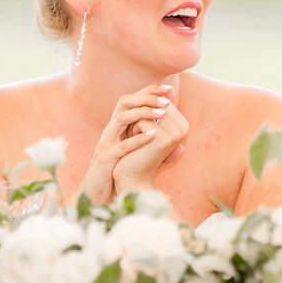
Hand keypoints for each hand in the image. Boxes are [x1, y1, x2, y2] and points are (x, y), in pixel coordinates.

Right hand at [77, 85, 187, 202]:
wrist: (99, 192)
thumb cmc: (119, 172)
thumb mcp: (139, 157)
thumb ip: (157, 150)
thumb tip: (182, 147)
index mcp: (119, 126)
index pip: (133, 100)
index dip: (150, 92)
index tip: (170, 90)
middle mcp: (111, 129)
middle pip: (125, 102)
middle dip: (146, 98)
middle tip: (167, 100)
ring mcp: (107, 142)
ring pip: (121, 118)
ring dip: (142, 114)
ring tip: (162, 115)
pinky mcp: (105, 158)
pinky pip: (120, 145)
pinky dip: (137, 139)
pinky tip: (153, 136)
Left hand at [112, 89, 189, 196]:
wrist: (133, 174)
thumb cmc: (139, 147)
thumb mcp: (150, 124)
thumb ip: (159, 106)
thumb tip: (169, 88)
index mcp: (184, 124)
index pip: (161, 101)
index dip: (146, 112)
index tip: (145, 131)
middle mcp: (184, 128)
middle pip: (155, 104)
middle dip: (141, 116)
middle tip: (140, 136)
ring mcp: (175, 134)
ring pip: (148, 111)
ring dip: (136, 123)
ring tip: (138, 139)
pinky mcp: (163, 139)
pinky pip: (142, 121)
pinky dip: (133, 131)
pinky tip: (137, 145)